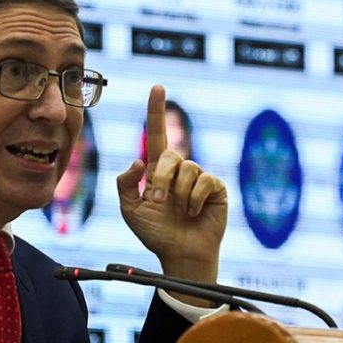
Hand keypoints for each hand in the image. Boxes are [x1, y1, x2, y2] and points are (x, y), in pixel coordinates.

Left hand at [116, 85, 227, 300]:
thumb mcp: (130, 210)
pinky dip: (194, 198)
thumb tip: (138, 161)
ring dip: (179, 194)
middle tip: (159, 201)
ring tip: (179, 211)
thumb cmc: (156, 234)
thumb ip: (125, 184)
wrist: (180, 255)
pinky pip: (204, 180)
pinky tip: (194, 212)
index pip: (157, 134)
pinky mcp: (216, 188)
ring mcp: (199, 178)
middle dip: (161, 179)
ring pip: (187, 168)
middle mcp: (179, 170)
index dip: (156, 111)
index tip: (157, 87)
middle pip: (169, 155)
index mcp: (158, 170)